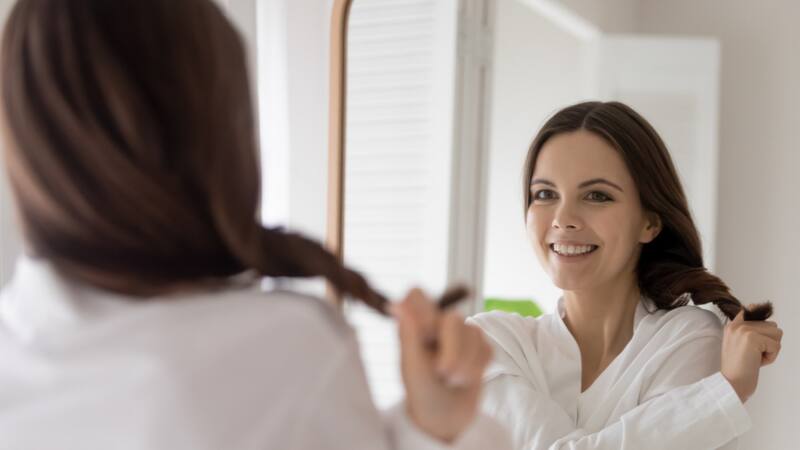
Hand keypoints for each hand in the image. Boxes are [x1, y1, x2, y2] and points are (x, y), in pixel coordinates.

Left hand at [391, 288, 492, 443]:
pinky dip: (478, 368)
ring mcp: (459, 335)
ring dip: (466, 363)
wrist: (445, 420)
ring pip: (474, 333)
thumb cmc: (421, 394)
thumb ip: (409, 335)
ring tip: (452, 381)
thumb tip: (398, 304)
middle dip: (453, 351)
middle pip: (453, 318)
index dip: (425, 310)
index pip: (416, 295)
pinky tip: (465, 379)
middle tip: (443, 374)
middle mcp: (436, 326)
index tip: (427, 334)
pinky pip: (487, 347)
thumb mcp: (412, 369)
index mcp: (413, 327)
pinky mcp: (478, 347)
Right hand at [721, 309, 782, 402]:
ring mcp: (744, 330)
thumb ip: (748, 333)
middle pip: (772, 325)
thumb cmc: (738, 370)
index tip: (757, 333)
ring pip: (777, 333)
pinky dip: (771, 357)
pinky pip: (776, 345)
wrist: (731, 383)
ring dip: (771, 349)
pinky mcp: (753, 338)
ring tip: (756, 358)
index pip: (751, 310)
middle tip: (754, 354)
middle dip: (769, 342)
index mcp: (731, 326)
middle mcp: (736, 325)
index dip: (760, 319)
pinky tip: (757, 362)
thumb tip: (766, 321)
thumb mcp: (738, 346)